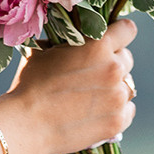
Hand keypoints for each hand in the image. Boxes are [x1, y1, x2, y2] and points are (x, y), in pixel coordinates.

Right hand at [2, 18, 136, 153]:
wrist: (26, 124)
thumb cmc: (30, 85)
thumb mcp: (44, 51)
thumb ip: (65, 41)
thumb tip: (66, 33)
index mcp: (98, 46)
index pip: (127, 30)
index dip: (119, 34)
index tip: (113, 41)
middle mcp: (114, 68)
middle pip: (127, 59)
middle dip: (113, 64)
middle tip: (92, 75)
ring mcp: (118, 96)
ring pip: (128, 86)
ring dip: (115, 88)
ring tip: (91, 97)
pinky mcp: (118, 121)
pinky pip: (128, 110)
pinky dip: (116, 111)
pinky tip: (97, 113)